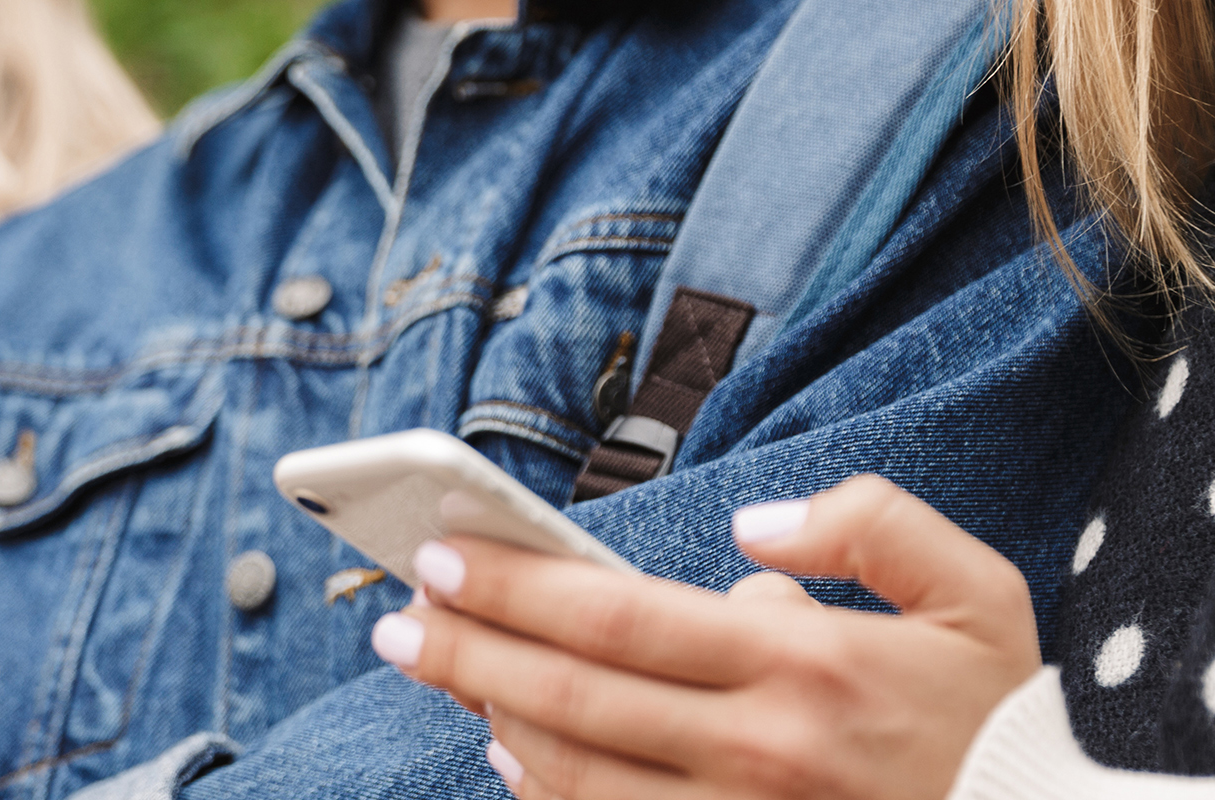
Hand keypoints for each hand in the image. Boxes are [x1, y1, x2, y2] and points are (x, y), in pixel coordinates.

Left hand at [384, 475, 1039, 799]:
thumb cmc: (994, 713)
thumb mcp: (977, 591)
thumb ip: (871, 524)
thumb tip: (753, 531)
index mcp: (807, 665)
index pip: (620, 619)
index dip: (516, 587)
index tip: (442, 557)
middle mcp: (760, 750)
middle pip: (572, 698)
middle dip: (466, 652)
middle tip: (393, 619)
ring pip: (575, 778)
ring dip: (492, 721)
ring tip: (440, 669)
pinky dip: (545, 796)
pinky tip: (511, 756)